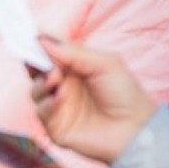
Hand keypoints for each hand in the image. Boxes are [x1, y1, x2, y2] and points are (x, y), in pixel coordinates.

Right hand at [31, 38, 155, 164]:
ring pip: (35, 90)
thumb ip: (73, 52)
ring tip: (56, 79)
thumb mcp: (104, 63)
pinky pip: (40, 112)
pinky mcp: (55, 126)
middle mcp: (64, 85)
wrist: (134, 129)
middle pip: (37, 71)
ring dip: (42, 83)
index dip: (39, 46)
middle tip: (42, 59)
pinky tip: (59, 99)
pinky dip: (46, 103)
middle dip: (35, 63)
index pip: (50, 53)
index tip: (34, 38)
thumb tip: (42, 39)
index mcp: (75, 68)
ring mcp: (59, 106)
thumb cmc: (125, 94)